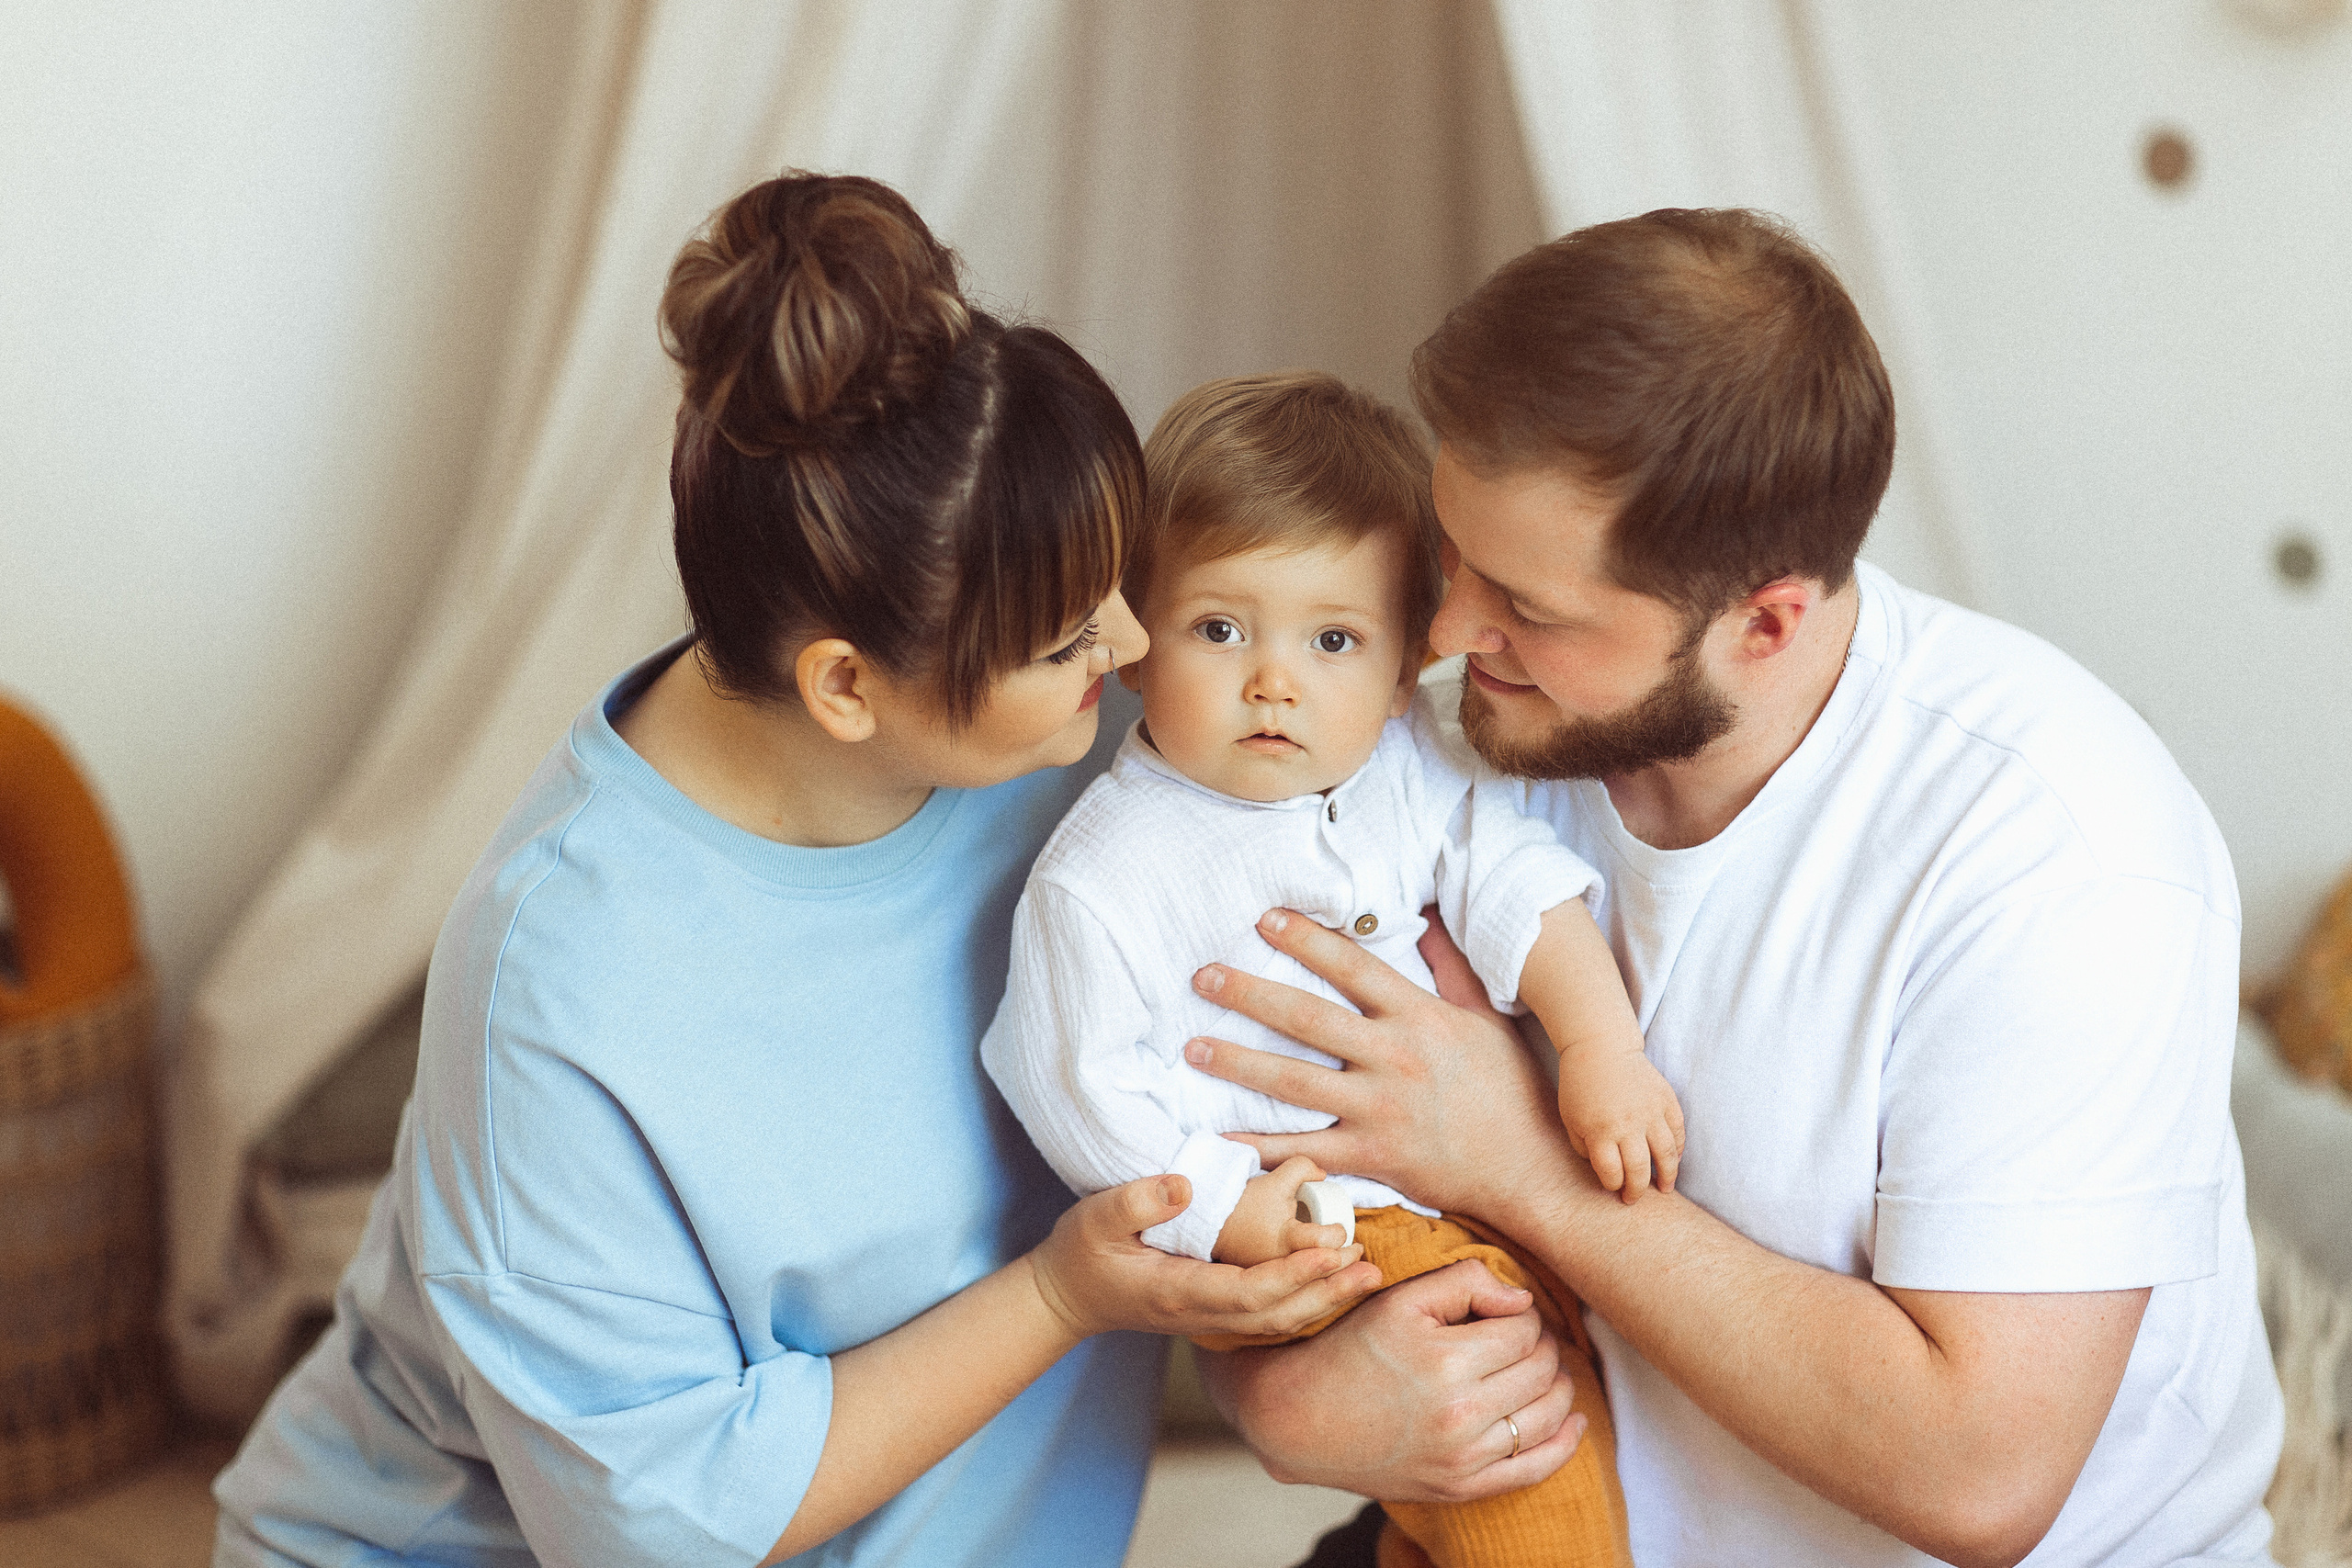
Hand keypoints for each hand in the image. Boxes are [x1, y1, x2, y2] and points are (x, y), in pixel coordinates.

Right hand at [1027, 1173, 1378, 1341]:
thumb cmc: (1080, 1253)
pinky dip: (1306, 1303)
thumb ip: (1137, 1202)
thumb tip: (1184, 1185)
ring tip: (1366, 1274)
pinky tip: (1333, 1285)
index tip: (1331, 1251)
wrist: (1066, 1297)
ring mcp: (1209, 1320)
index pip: (1249, 1292)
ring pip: (1279, 1321)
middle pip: (1277, 1314)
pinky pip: (1269, 1317)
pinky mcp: (1213, 1315)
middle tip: (1370, 1265)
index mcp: (1179, 1291)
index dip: (1294, 1275)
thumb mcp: (1095, 1218)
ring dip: (1325, 1299)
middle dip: (1327, 1291)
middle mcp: (1202, 1314)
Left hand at [1182, 908, 1574, 1220]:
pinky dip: (1260, 1146)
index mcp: (1420, 1017)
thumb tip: (1429, 919)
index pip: (1352, 967)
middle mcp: (1395, 1056)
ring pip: (1294, 1080)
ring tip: (1192, 1047)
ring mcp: (1380, 1109)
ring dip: (1239, 1062)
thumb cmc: (1514, 1093)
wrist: (1532, 1170)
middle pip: (1307, 1017)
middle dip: (1249, 993)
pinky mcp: (1373, 1157)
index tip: (1264, 919)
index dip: (1305, 939)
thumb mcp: (1488, 1021)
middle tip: (1202, 976)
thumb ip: (1452, 970)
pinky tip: (1219, 1138)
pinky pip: (1305, 1149)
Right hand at [1203, 1260, 1584, 1501]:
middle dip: (1541, 1345)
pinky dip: (1565, 1443)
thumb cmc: (1348, 1351)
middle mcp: (1461, 1415)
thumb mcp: (1399, 1300)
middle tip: (1521, 1335)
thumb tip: (1524, 1298)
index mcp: (1446, 1361)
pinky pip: (1535, 1468)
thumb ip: (1466, 1281)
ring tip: (1540, 1366)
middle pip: (1542, 1370)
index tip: (1505, 1312)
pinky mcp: (1461, 1488)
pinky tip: (1574, 1420)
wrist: (1300, 1420)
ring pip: (1548, 1415)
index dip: (1522, 1314)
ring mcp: (1464, 1458)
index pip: (1524, 1330)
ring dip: (1557, 1384)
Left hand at [1556, 1044, 1684, 1200]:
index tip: (1614, 1187)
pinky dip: (1678, 1149)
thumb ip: (1584, 1149)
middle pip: (1639, 1169)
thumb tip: (1605, 1171)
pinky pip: (1678, 1132)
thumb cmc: (1580, 1087)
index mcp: (1600, 1130)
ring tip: (1664, 1189)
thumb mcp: (1571, 1119)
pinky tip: (1673, 1160)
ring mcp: (1650, 1111)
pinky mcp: (1666, 1100)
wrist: (1601, 1048)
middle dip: (1637, 1190)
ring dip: (1667, 1176)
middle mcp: (1627, 1124)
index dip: (1613, 1185)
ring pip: (1666, 1154)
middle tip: (1635, 1199)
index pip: (1612, 1172)